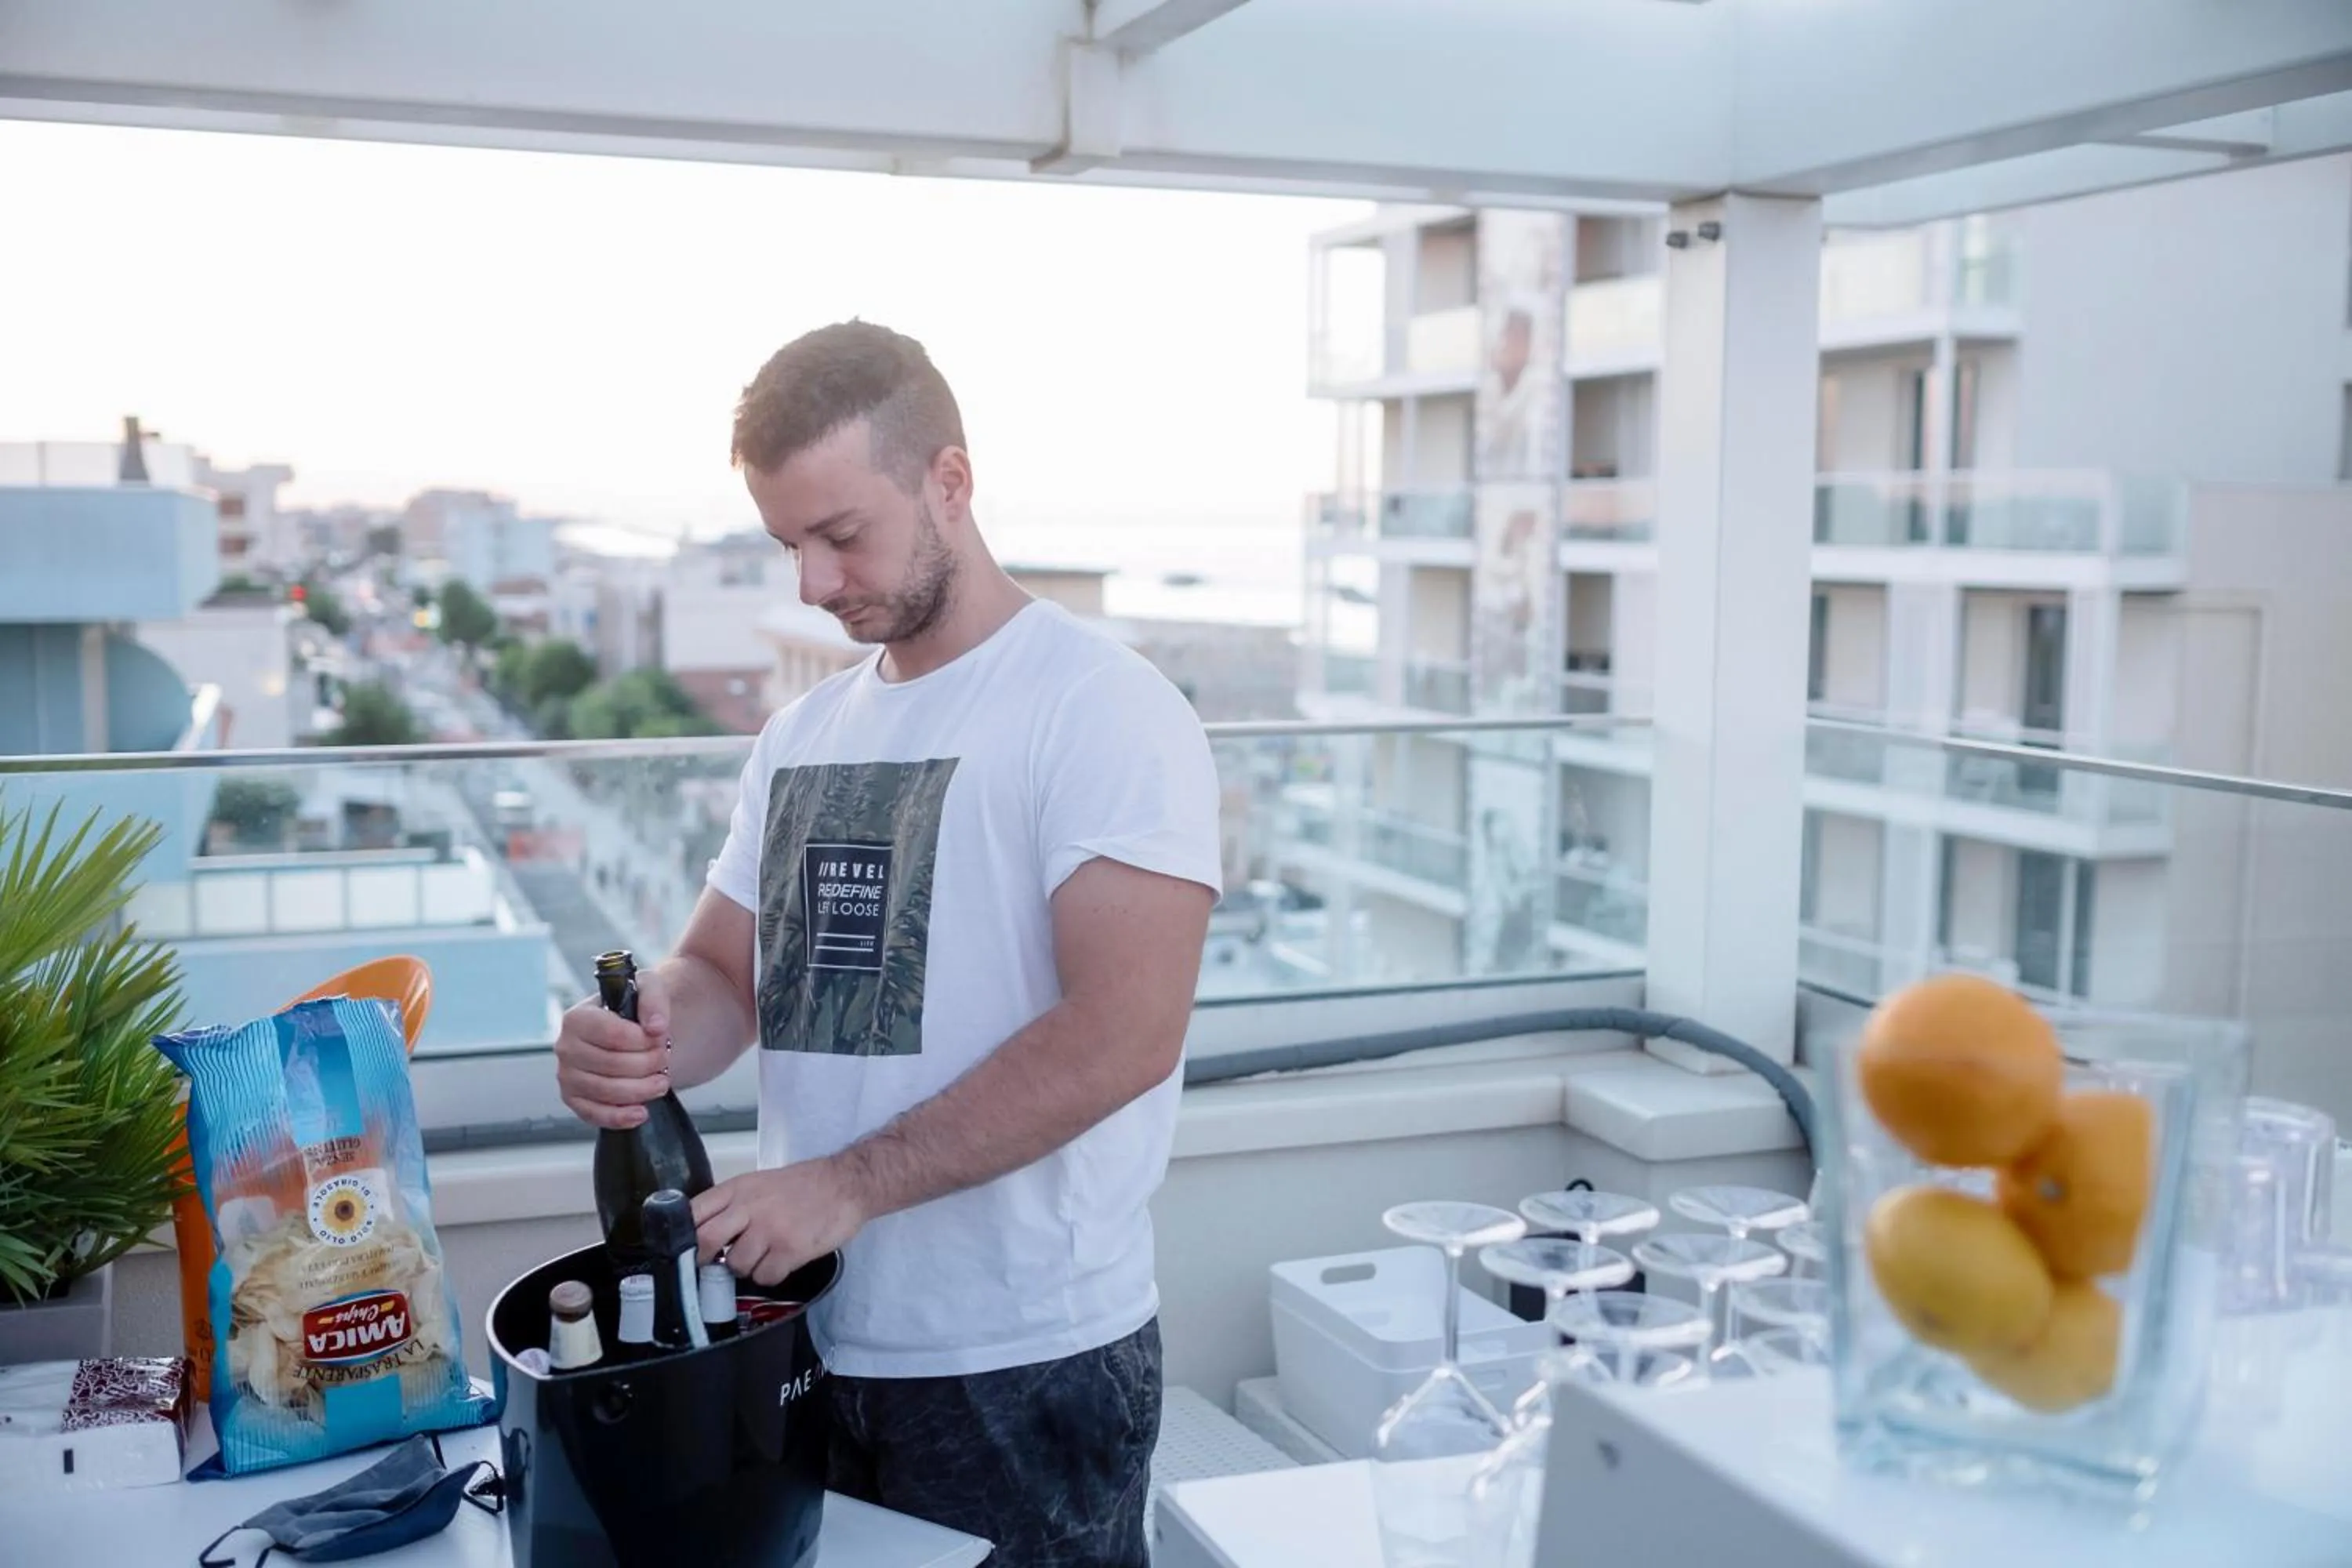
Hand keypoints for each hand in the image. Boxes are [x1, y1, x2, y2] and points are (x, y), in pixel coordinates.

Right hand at [552, 968, 672, 1130]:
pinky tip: (640, 1112)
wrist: (629, 1034)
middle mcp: (566, 1047)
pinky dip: (619, 1117)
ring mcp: (568, 1076)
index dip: (644, 1041)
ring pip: (607, 1092)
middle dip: (647, 1064)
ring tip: (660, 1082)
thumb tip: (655, 1027)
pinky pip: (594, 1115)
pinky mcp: (574, 1100)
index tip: (660, 1038)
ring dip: (641, 1090)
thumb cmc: (634, 1012)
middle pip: (612, 1065)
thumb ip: (653, 1000)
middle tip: (665, 1059)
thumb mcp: (647, 989)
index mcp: (578, 1018)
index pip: (613, 1035)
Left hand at [693, 1159, 869, 1287]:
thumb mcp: (761, 1183)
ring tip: (763, 1257)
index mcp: (738, 1188)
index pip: (693, 1212)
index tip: (685, 1249)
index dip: (683, 1235)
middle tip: (715, 1264)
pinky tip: (782, 1263)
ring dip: (746, 1268)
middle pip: (705, 1241)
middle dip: (705, 1260)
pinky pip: (765, 1277)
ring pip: (736, 1265)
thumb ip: (734, 1204)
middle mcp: (749, 1207)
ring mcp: (769, 1229)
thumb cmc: (804, 1185)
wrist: (847, 1184)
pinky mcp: (790, 1250)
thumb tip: (706, 1234)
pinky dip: (771, 1276)